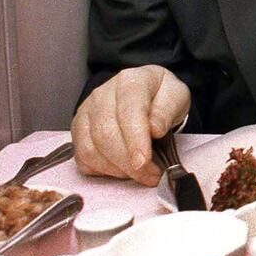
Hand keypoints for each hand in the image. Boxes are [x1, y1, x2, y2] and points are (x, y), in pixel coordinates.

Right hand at [72, 65, 190, 184]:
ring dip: (117, 169)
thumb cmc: (161, 96)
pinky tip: (122, 169)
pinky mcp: (79, 129)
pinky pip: (83, 158)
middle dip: (128, 163)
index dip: (135, 139)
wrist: (147, 93)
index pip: (128, 111)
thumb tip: (154, 129)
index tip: (144, 162)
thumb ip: (167, 110)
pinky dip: (103, 170)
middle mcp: (102, 94)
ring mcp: (87, 111)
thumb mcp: (176, 95)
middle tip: (151, 175)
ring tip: (140, 173)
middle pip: (106, 134)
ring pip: (91, 149)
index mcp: (130, 81)